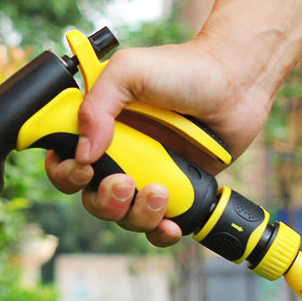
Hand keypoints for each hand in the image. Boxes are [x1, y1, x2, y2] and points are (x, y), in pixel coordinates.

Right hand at [45, 34, 272, 246]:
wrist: (238, 81)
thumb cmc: (184, 68)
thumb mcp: (129, 71)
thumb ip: (97, 105)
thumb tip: (84, 154)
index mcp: (97, 129)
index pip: (63, 161)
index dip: (65, 173)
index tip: (85, 168)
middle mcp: (117, 156)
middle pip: (89, 198)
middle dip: (103, 200)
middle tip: (124, 182)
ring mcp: (146, 176)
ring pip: (122, 216)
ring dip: (135, 214)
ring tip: (159, 192)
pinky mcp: (175, 191)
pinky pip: (156, 226)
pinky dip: (159, 232)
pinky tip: (169, 224)